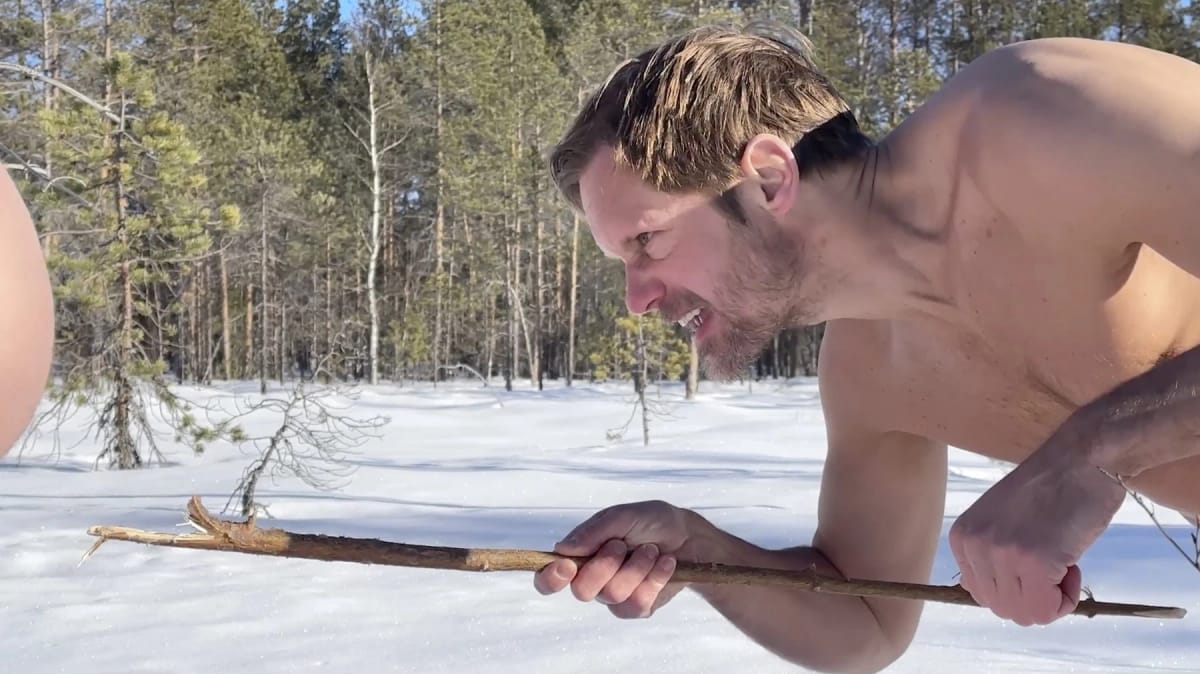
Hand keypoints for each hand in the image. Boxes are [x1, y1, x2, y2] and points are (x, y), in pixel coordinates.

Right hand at [534, 500, 693, 618]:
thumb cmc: (651, 521)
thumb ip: (593, 531)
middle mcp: (592, 579)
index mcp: (580, 555)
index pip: (548, 578)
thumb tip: (564, 549)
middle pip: (581, 590)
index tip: (567, 566)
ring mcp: (615, 596)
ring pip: (613, 595)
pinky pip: (637, 604)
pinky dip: (654, 578)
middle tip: (623, 545)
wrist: (689, 537)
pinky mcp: (637, 608)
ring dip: (636, 567)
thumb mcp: (623, 516)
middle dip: (605, 565)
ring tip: (651, 550)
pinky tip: (665, 564)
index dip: (550, 577)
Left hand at [948, 428, 1124, 625]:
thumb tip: (983, 592)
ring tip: (1062, 559)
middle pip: (1003, 609)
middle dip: (1035, 597)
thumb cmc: (1052, 488)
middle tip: (1054, 562)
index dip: (1017, 587)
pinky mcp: (1033, 561)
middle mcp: (974, 546)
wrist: (1083, 457)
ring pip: (1026, 614)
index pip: (981, 594)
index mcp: (962, 537)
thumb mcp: (1002, 521)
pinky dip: (1067, 598)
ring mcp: (1001, 554)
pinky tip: (1073, 562)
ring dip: (1053, 598)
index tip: (1037, 560)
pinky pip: (1048, 610)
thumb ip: (990, 555)